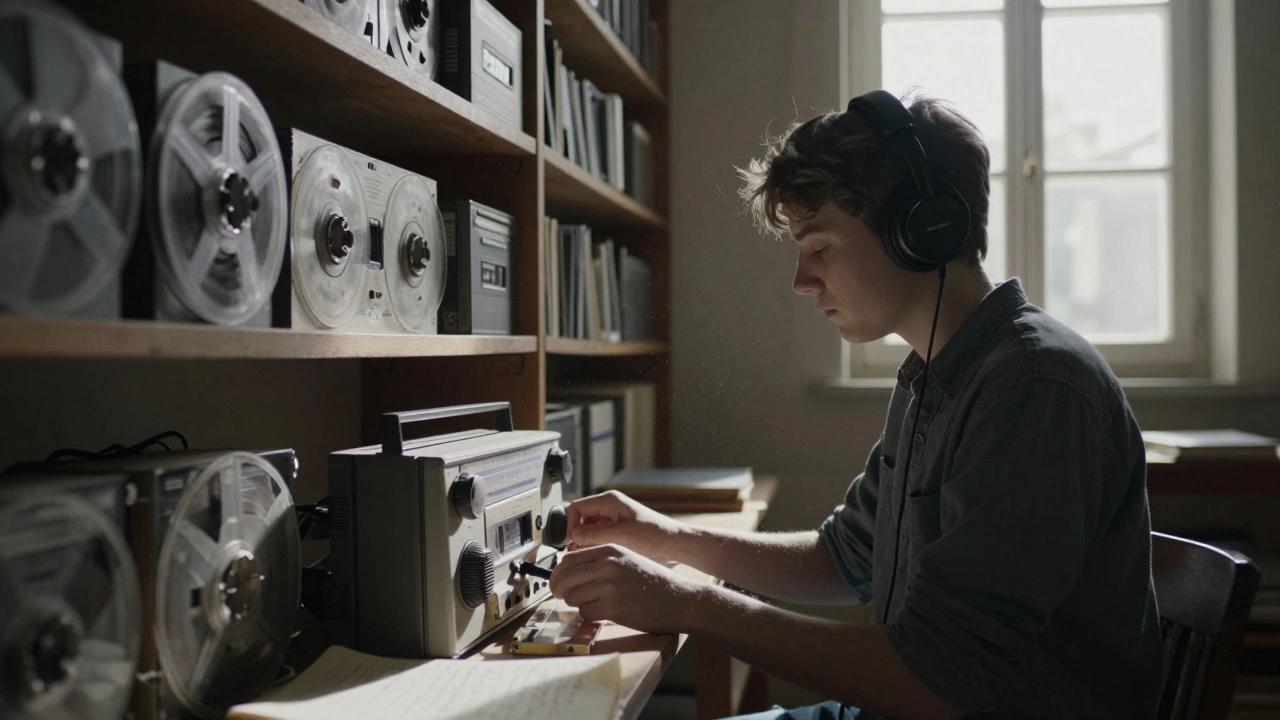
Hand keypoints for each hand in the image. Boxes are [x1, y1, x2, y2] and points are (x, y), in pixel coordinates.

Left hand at [549, 543, 701, 634]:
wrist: (680, 599)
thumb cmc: (653, 581)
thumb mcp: (627, 559)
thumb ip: (599, 561)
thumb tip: (567, 570)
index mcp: (610, 550)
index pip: (568, 560)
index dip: (557, 574)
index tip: (556, 583)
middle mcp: (608, 565)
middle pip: (565, 578)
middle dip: (559, 591)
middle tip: (561, 597)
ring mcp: (610, 586)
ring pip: (573, 597)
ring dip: (578, 604)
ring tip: (594, 604)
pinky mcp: (614, 608)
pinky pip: (586, 613)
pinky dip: (590, 616)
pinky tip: (604, 613)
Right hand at [566, 490, 683, 563]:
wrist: (673, 544)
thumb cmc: (654, 535)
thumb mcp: (622, 534)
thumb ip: (595, 534)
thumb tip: (572, 536)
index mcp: (609, 501)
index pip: (576, 507)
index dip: (568, 523)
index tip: (565, 540)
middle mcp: (607, 508)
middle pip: (578, 518)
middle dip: (572, 534)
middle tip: (570, 551)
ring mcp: (609, 521)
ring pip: (584, 529)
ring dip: (580, 542)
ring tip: (579, 556)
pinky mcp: (613, 533)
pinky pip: (593, 538)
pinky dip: (589, 547)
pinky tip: (589, 557)